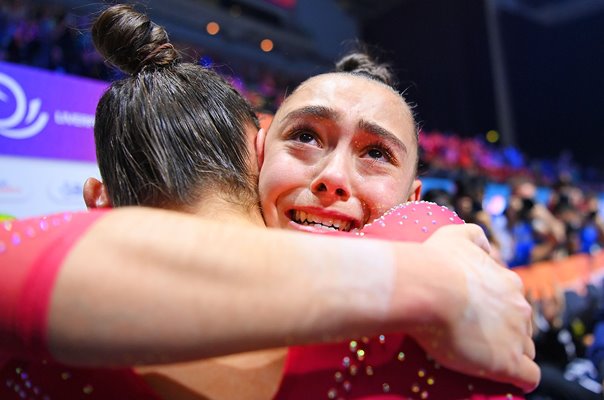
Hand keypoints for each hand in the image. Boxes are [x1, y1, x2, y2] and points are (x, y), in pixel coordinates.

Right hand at [407, 224, 539, 391]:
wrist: (426, 287)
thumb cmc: (435, 263)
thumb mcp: (455, 236)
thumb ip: (475, 237)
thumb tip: (486, 246)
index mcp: (508, 282)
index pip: (512, 301)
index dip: (495, 310)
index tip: (475, 314)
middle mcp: (519, 307)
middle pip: (522, 326)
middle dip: (504, 331)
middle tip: (475, 335)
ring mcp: (516, 336)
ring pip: (525, 350)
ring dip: (509, 353)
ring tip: (484, 357)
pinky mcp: (508, 362)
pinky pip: (528, 376)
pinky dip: (520, 377)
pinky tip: (506, 376)